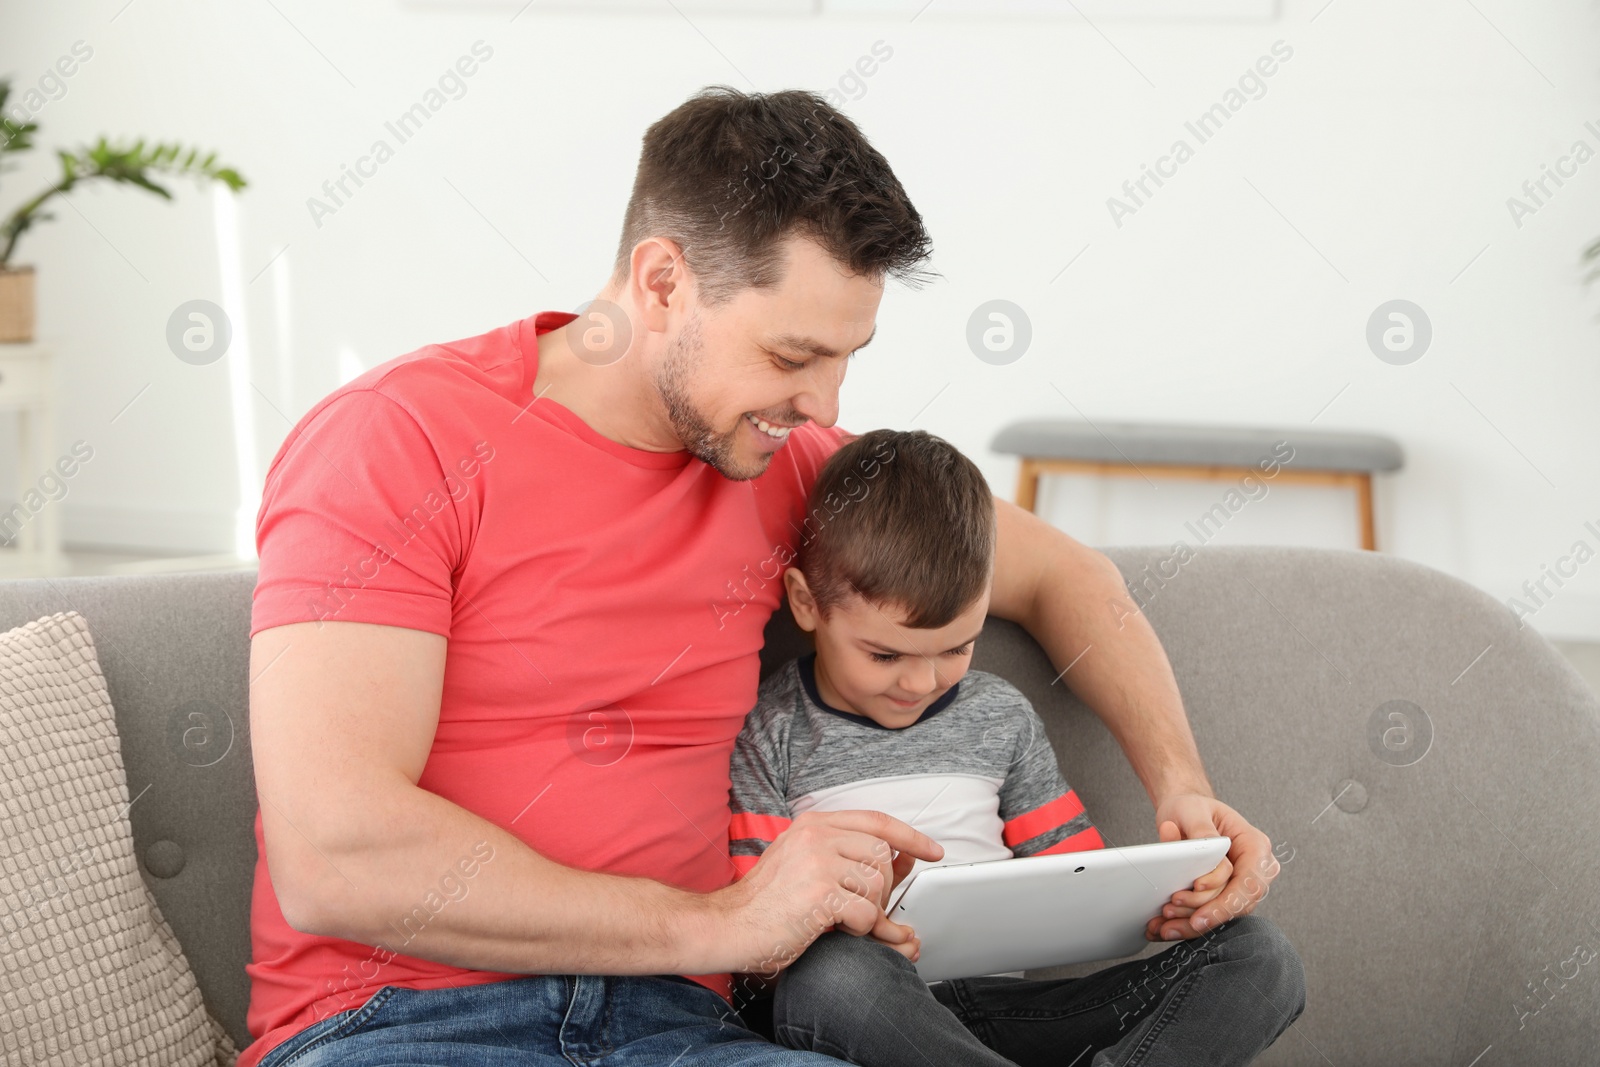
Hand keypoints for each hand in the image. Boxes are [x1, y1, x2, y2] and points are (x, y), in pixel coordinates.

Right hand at [715, 809, 941, 975]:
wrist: (726, 926)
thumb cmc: (765, 903)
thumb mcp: (806, 866)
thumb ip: (849, 857)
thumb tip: (904, 856)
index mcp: (813, 825)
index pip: (876, 820)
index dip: (911, 835)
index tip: (932, 850)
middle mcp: (816, 836)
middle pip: (882, 854)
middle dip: (884, 887)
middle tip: (864, 907)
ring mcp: (817, 863)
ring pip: (877, 883)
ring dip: (870, 909)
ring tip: (846, 919)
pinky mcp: (819, 894)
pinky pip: (866, 912)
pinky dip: (861, 928)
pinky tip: (838, 928)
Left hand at [1143, 793, 1277, 941]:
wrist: (1184, 814)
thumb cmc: (1193, 809)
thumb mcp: (1194, 810)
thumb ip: (1203, 831)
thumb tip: (1208, 850)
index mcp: (1255, 846)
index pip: (1249, 883)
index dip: (1226, 901)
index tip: (1199, 912)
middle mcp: (1253, 870)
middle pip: (1236, 904)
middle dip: (1203, 914)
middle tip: (1170, 913)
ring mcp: (1238, 886)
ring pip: (1221, 914)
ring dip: (1190, 924)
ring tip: (1162, 925)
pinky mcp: (1221, 898)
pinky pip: (1208, 916)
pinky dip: (1185, 924)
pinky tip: (1164, 928)